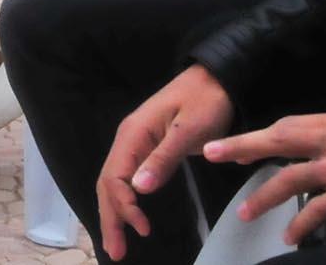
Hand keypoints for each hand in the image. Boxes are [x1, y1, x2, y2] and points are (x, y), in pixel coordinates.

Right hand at [97, 65, 235, 260]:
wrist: (217, 78)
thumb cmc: (206, 102)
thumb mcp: (189, 131)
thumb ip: (163, 159)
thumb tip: (138, 190)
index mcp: (133, 134)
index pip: (115, 176)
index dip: (123, 205)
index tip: (143, 229)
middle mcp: (128, 138)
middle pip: (108, 182)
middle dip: (110, 217)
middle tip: (116, 252)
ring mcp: (135, 143)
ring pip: (114, 181)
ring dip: (114, 212)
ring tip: (117, 243)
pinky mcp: (146, 147)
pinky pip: (126, 177)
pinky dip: (124, 200)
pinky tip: (129, 216)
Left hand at [204, 113, 325, 244]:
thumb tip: (308, 148)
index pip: (289, 125)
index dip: (259, 136)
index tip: (236, 145)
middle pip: (279, 140)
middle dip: (242, 146)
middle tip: (212, 153)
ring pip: (292, 178)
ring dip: (264, 197)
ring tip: (245, 212)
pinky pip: (318, 210)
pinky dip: (301, 224)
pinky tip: (290, 236)